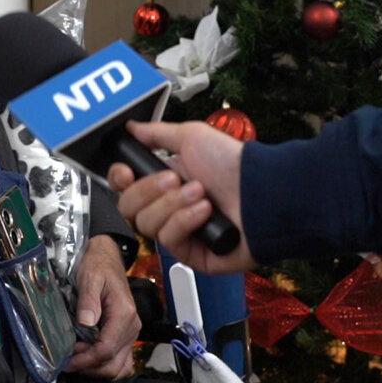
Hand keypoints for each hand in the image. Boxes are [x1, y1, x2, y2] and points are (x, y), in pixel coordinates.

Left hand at [66, 235, 140, 377]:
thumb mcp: (90, 277)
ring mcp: (131, 333)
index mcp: (124, 314)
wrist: (106, 257)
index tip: (67, 360)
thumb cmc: (97, 265)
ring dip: (97, 369)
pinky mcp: (125, 334)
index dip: (86, 359)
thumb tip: (85, 323)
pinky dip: (105, 365)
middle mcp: (132, 327)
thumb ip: (88, 300)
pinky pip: (120, 360)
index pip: (107, 349)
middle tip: (68, 361)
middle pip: (113, 364)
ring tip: (76, 360)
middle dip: (89, 368)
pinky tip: (88, 358)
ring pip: (118, 366)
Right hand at [107, 120, 256, 273]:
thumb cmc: (232, 164)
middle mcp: (168, 208)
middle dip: (149, 190)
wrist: (261, 192)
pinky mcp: (191, 255)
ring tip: (201, 194)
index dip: (120, 180)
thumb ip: (155, 133)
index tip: (126, 172)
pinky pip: (169, 241)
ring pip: (147, 225)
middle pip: (128, 208)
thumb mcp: (191, 137)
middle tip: (175, 178)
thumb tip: (131, 128)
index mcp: (164, 182)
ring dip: (173, 205)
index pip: (124, 188)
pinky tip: (205, 211)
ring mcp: (180, 232)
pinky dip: (185, 221)